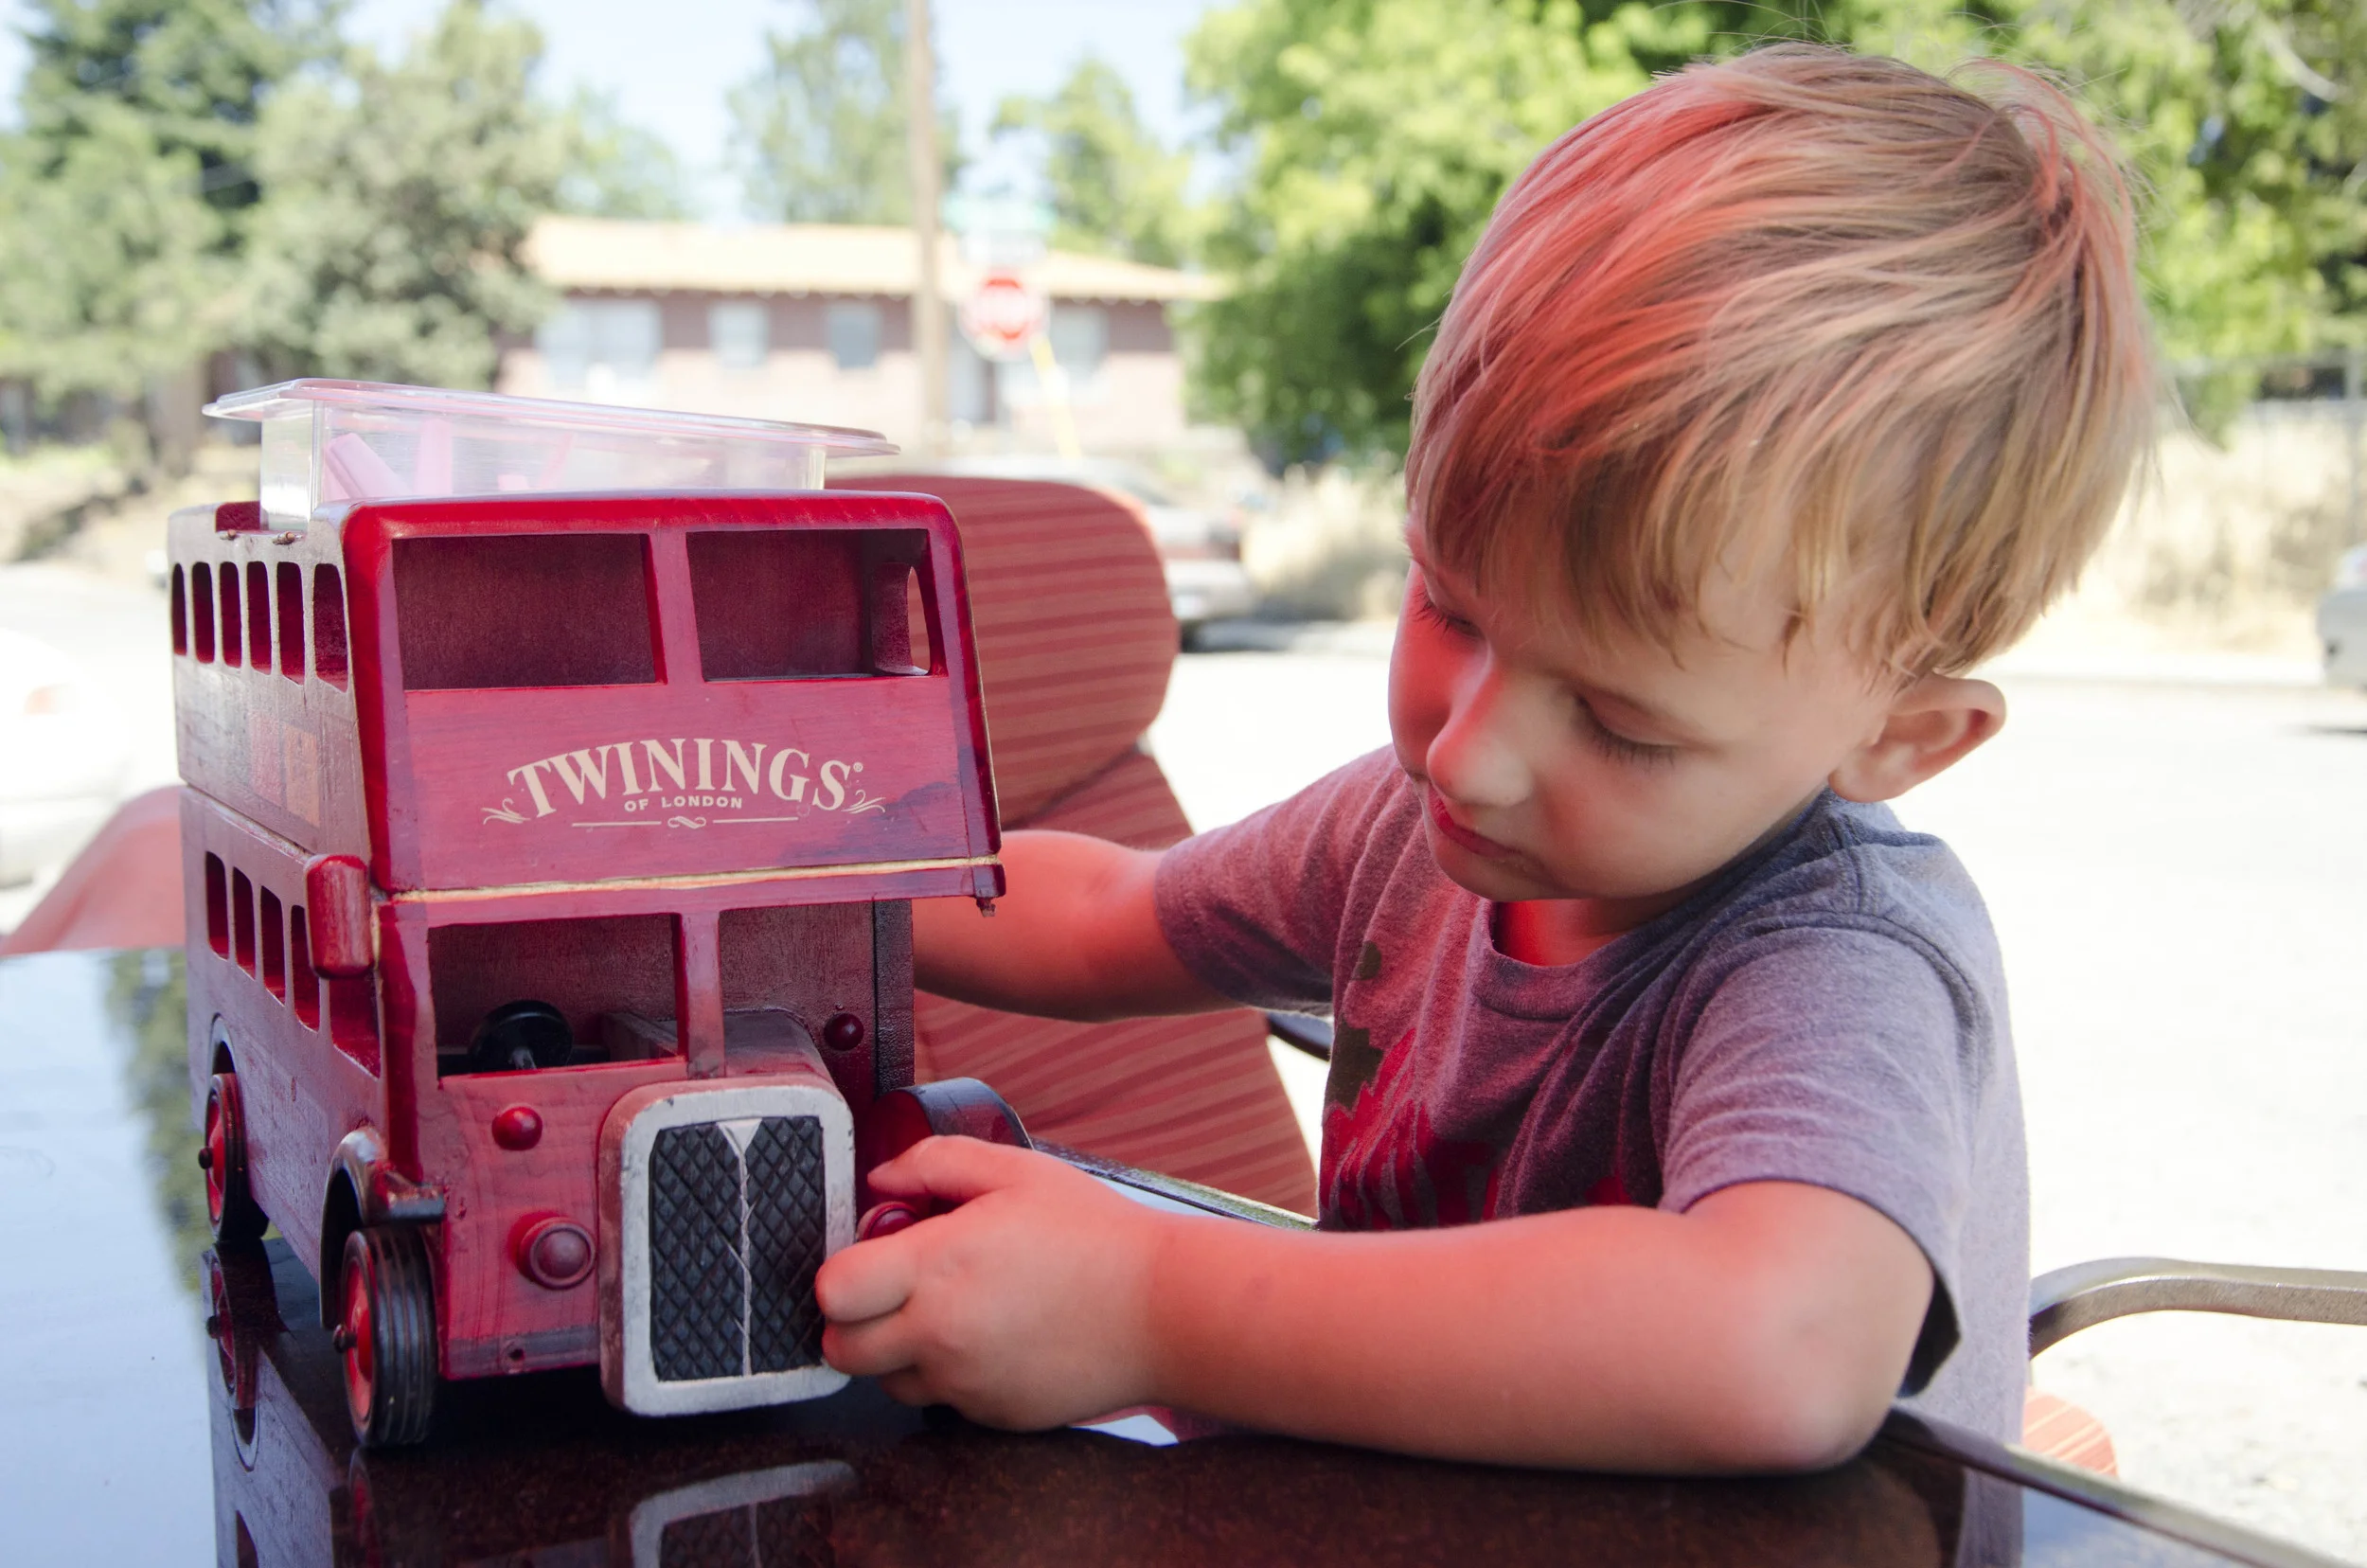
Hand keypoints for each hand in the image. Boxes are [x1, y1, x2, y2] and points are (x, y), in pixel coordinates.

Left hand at [816, 1136, 1167, 1427]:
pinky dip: (952, 1373)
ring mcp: (966, 1384)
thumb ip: (935, 1163)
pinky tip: (996, 1335)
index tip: (872, 1255)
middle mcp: (941, 1336)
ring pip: (888, 1381)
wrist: (1165, 1310)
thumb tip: (881, 1179)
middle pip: (842, 1350)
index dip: (842, 1272)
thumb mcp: (1016, 1172)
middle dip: (855, 1318)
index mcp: (938, 1269)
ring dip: (900, 1350)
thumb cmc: (1097, 1237)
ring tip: (954, 1310)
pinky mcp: (992, 1416)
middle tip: (898, 1288)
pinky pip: (943, 1399)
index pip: (833, 1292)